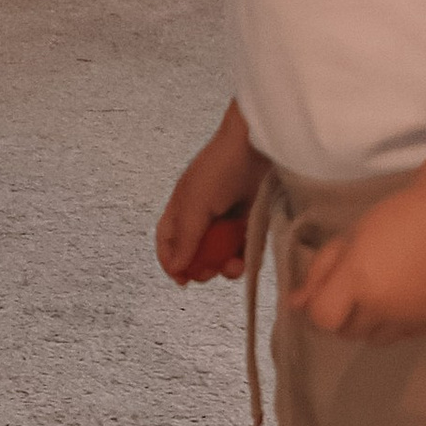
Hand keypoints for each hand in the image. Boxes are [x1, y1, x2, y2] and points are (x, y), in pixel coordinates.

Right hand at [156, 112, 260, 286]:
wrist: (258, 145)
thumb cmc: (220, 169)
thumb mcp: (197, 205)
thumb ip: (186, 238)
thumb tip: (175, 269)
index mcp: (181, 208)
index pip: (168, 241)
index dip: (171, 261)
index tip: (181, 280)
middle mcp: (202, 214)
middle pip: (196, 252)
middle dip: (202, 267)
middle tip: (211, 272)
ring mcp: (226, 217)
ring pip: (222, 252)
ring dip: (227, 265)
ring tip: (236, 265)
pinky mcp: (249, 218)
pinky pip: (244, 245)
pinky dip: (246, 255)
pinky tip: (249, 259)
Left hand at [289, 184, 425, 343]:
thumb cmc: (395, 218)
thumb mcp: (349, 238)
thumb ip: (320, 272)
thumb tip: (293, 304)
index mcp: (357, 279)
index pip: (322, 318)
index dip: (317, 308)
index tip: (323, 293)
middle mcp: (381, 306)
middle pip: (344, 332)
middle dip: (341, 314)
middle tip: (352, 289)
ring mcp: (407, 319)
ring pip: (372, 340)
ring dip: (366, 323)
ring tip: (378, 294)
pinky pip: (400, 337)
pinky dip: (394, 325)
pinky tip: (400, 299)